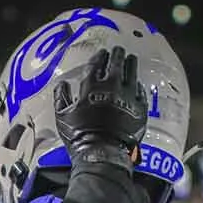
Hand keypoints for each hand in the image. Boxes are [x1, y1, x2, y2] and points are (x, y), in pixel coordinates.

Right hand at [54, 46, 146, 163]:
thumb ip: (61, 98)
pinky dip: (138, 86)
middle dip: (117, 55)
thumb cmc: (80, 136)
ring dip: (131, 64)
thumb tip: (62, 84)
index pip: (96, 65)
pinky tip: (137, 83)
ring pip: (132, 74)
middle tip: (118, 50)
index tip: (102, 52)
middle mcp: (112, 87)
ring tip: (131, 58)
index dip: (99, 57)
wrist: (103, 152)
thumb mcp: (62, 117)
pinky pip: (141, 92)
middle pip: (116, 65)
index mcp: (91, 87)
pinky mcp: (140, 109)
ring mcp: (128, 97)